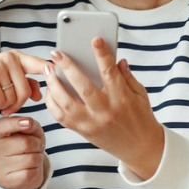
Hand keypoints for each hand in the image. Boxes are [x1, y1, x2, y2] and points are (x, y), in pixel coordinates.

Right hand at [0, 50, 49, 116]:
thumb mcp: (6, 82)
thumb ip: (24, 84)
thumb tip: (40, 93)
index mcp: (15, 57)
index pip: (39, 64)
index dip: (51, 70)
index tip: (60, 72)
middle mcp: (8, 58)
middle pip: (26, 90)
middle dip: (17, 104)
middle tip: (5, 107)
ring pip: (13, 97)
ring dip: (3, 106)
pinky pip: (0, 100)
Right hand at [0, 116, 47, 188]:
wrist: (23, 172)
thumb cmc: (26, 148)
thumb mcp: (31, 132)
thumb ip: (31, 124)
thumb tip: (27, 123)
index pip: (2, 126)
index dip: (16, 123)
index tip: (28, 123)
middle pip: (25, 143)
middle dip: (37, 145)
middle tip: (34, 147)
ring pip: (31, 159)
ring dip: (38, 158)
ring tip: (32, 158)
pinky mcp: (6, 181)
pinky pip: (30, 173)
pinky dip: (36, 171)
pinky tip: (29, 169)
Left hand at [45, 37, 163, 178]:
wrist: (140, 148)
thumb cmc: (140, 118)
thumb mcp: (140, 95)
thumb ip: (127, 77)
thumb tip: (117, 59)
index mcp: (122, 99)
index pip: (110, 74)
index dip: (102, 55)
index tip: (95, 40)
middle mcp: (105, 112)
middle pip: (83, 88)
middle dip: (68, 68)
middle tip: (56, 53)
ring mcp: (92, 124)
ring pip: (67, 104)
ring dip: (54, 85)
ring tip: (48, 70)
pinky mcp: (82, 132)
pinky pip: (61, 118)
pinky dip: (52, 103)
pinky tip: (50, 90)